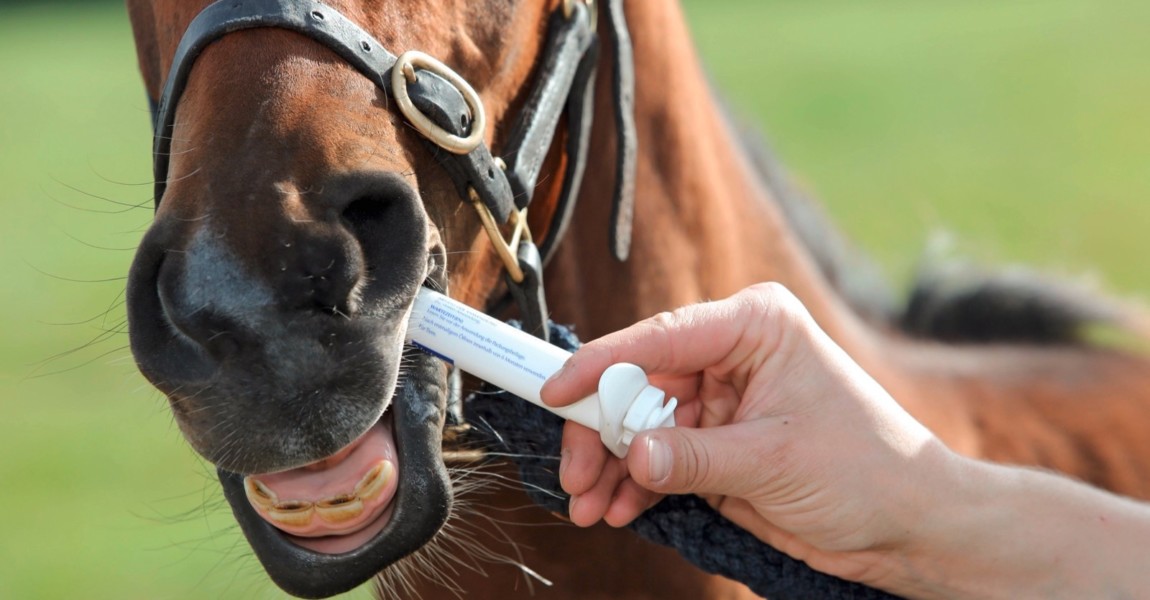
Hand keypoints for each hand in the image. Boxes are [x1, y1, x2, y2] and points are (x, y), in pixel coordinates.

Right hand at [541, 282, 951, 583]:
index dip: (602, 366)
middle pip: (638, 383)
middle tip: (575, 475)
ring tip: (590, 506)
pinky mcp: (717, 442)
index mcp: (754, 326)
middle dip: (604, 432)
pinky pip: (658, 456)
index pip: (660, 337)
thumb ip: (694, 456)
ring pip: (641, 424)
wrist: (909, 526)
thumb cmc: (867, 471)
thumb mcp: (772, 461)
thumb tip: (631, 454)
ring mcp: (721, 399)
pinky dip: (635, 483)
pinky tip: (617, 509)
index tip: (557, 393)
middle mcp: (732, 354)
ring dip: (612, 465)